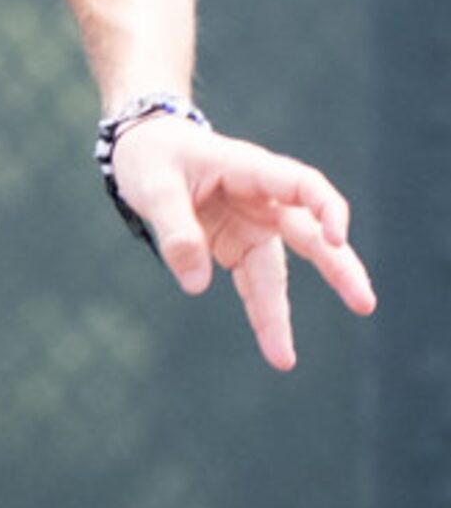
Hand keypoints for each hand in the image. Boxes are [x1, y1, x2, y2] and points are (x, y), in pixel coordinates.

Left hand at [107, 118, 376, 369]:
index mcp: (250, 170)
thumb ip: (176, 230)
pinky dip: (259, 312)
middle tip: (364, 304)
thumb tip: (197, 286)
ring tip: (285, 358)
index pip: (303, 185)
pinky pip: (252, 282)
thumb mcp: (154, 187)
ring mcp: (252, 225)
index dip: (326, 208)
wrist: (143, 149)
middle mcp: (262, 200)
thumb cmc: (153, 158)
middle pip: (309, 235)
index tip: (337, 238)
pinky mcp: (236, 245)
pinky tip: (273, 347)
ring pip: (278, 271)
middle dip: (338, 269)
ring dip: (281, 313)